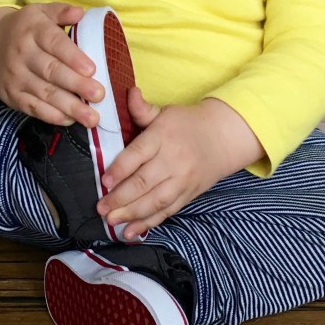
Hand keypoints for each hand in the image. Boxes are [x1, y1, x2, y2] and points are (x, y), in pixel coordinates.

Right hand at [0, 2, 103, 126]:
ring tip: (92, 117)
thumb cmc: (25, 29)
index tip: (92, 69)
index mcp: (33, 30)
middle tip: (99, 94)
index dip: (73, 57)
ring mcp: (16, 78)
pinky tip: (71, 120)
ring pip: (44, 94)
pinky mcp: (12, 97)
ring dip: (69, 106)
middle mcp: (22, 55)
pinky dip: (52, 116)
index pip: (54, 43)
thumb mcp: (40, 12)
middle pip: (51, 71)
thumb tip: (79, 12)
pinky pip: (33, 109)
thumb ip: (60, 11)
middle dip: (76, 85)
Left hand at [97, 90, 264, 239]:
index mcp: (163, 137)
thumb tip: (128, 92)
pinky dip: (148, 224)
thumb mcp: (165, 112)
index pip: (138, 155)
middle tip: (101, 207)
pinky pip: (166, 212)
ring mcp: (181, 180)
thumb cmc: (187, 124)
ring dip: (131, 214)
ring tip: (111, 221)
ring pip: (155, 201)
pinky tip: (131, 232)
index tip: (104, 181)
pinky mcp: (187, 195)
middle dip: (120, 197)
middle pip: (144, 182)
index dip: (120, 169)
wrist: (223, 138)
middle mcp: (172, 160)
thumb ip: (142, 108)